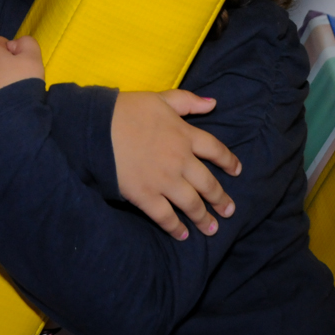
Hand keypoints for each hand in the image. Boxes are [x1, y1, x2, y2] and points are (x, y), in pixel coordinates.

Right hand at [111, 90, 241, 240]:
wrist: (97, 128)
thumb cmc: (127, 110)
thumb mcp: (160, 98)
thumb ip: (187, 101)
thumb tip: (213, 103)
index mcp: (184, 135)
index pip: (216, 150)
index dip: (228, 161)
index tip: (237, 171)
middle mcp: (180, 160)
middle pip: (208, 183)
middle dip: (220, 199)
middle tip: (229, 211)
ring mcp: (164, 180)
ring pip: (191, 204)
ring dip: (203, 218)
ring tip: (211, 229)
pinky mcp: (145, 195)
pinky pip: (165, 216)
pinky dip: (175, 228)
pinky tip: (182, 235)